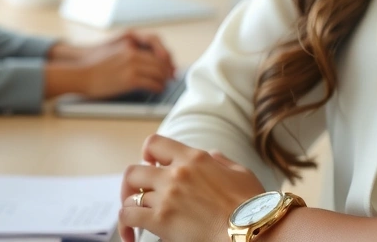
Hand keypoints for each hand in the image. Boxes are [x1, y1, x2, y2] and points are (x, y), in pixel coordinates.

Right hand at [50, 30, 175, 77]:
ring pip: (158, 72)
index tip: (170, 66)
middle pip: (160, 61)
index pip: (156, 51)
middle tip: (172, 77)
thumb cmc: (96, 66)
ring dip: (164, 79)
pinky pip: (151, 83)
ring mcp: (132, 66)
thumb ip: (131, 54)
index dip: (166, 60)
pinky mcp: (129, 80)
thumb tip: (146, 62)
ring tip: (165, 84)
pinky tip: (158, 90)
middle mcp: (133, 54)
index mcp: (130, 46)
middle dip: (168, 70)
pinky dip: (158, 87)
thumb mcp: (116, 52)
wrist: (81, 74)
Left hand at [119, 134, 264, 241]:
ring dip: (132, 207)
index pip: (155, 143)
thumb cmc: (250, 205)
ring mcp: (167, 196)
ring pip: (130, 197)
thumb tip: (210, 156)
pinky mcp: (161, 220)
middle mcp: (176, 172)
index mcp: (194, 157)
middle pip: (134, 170)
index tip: (150, 165)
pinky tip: (131, 235)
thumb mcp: (239, 172)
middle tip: (137, 195)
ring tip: (136, 218)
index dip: (147, 154)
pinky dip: (126, 225)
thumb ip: (219, 161)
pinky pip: (129, 216)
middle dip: (131, 184)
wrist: (249, 229)